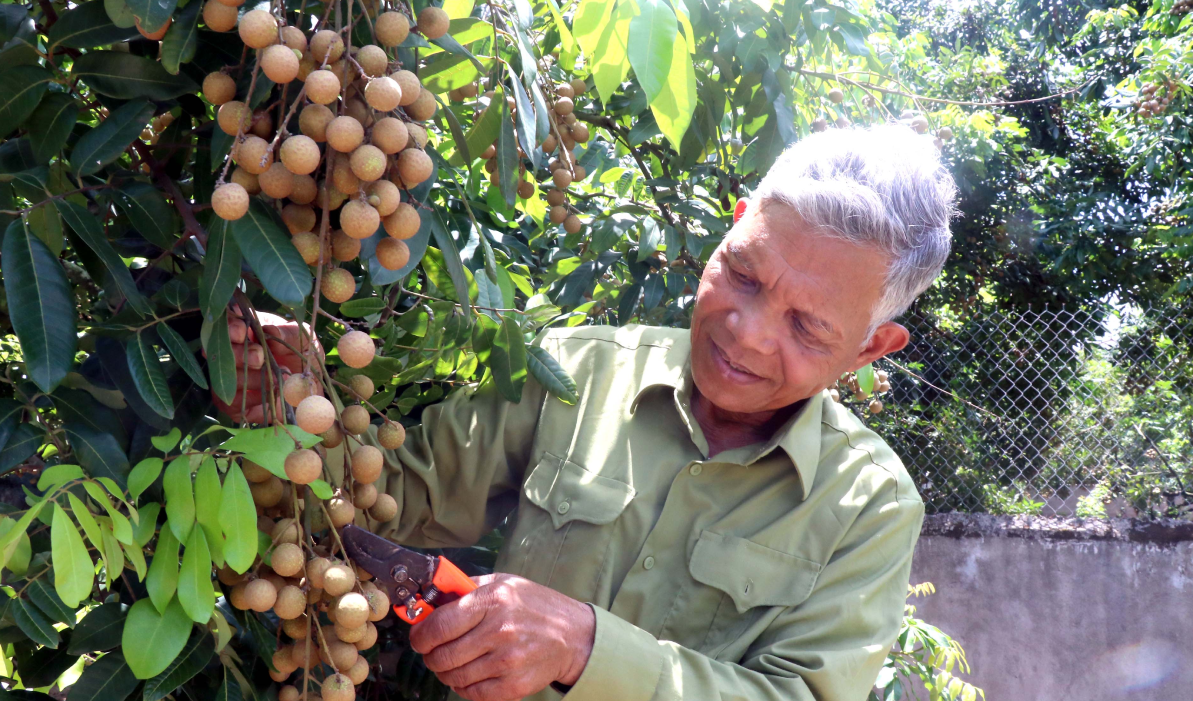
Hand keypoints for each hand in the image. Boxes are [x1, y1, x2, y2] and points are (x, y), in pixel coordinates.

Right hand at [208, 310, 322, 422]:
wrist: (310, 390)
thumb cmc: (304, 358)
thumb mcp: (304, 340)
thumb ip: (288, 334)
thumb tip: (269, 331)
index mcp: (247, 331)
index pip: (227, 323)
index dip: (230, 326)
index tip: (242, 331)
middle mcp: (233, 353)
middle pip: (217, 350)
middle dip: (238, 353)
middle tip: (259, 358)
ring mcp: (230, 378)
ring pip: (224, 376)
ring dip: (250, 377)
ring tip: (278, 377)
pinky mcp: (233, 404)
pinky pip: (230, 401)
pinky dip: (253, 397)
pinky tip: (272, 394)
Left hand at [410, 573, 595, 700]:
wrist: (574, 636)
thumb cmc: (535, 606)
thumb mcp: (504, 583)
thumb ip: (465, 588)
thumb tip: (429, 597)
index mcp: (493, 601)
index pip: (439, 625)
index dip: (421, 635)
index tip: (419, 637)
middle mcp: (499, 631)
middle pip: (442, 655)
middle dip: (430, 656)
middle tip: (434, 652)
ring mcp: (507, 661)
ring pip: (453, 677)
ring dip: (446, 672)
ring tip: (453, 662)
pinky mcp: (513, 686)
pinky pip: (471, 693)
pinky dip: (463, 687)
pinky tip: (470, 674)